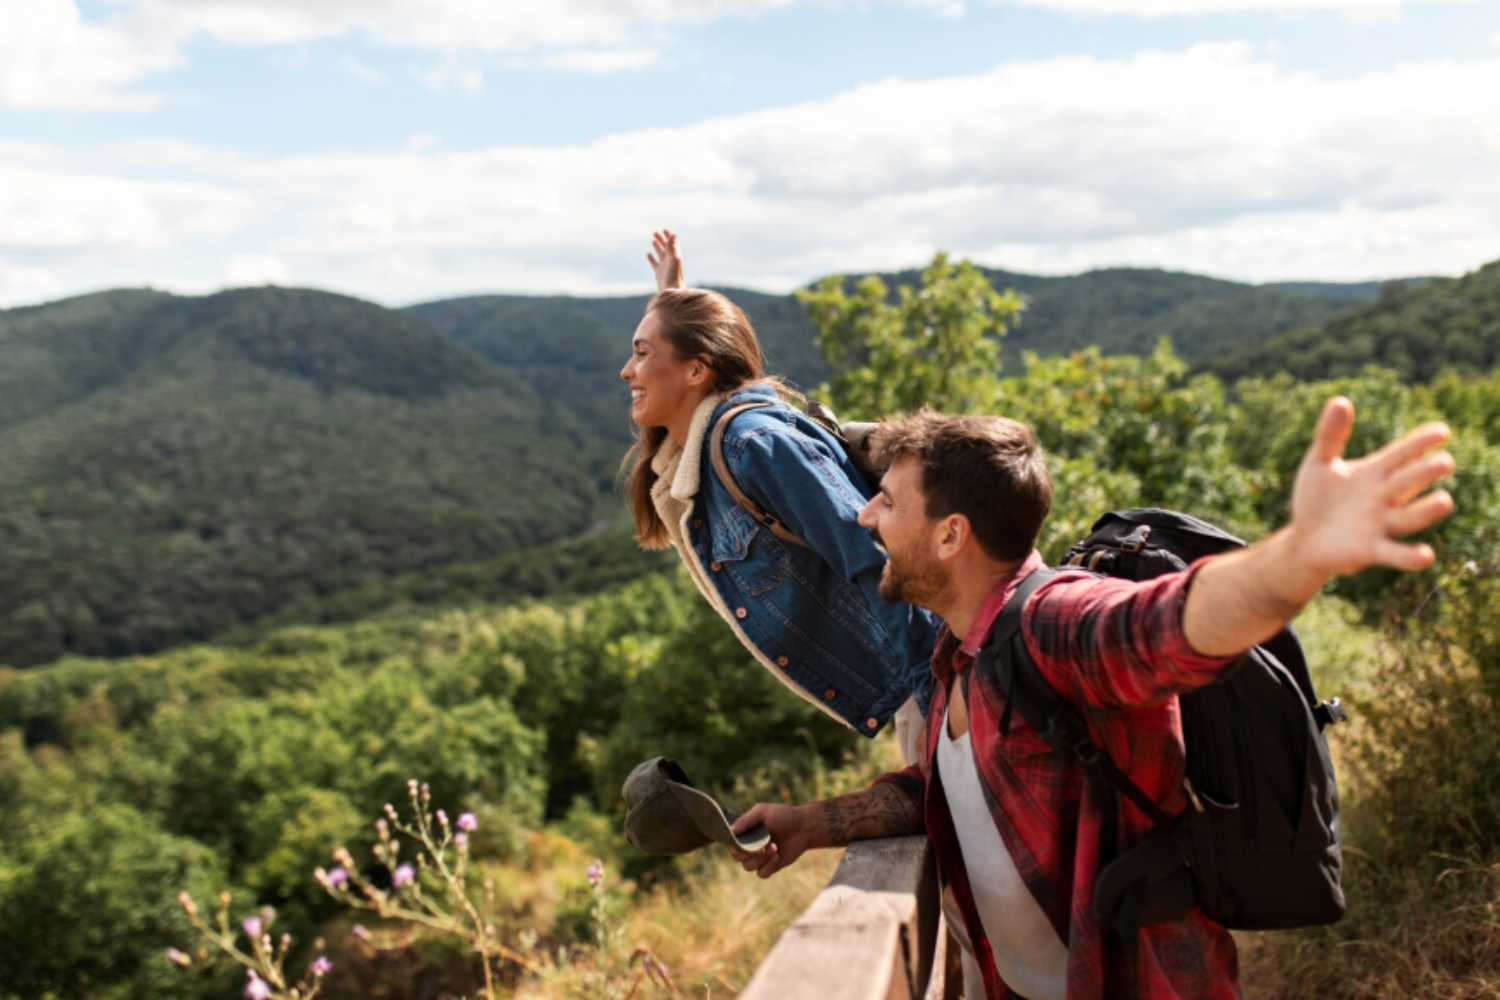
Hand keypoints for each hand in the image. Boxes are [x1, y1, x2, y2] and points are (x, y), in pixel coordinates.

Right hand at [647, 229, 684, 290]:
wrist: (671, 290)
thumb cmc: (674, 275)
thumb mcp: (674, 259)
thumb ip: (673, 246)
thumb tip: (674, 234)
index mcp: (675, 256)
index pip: (672, 243)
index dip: (669, 236)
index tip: (664, 229)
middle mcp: (670, 260)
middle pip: (665, 247)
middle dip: (661, 239)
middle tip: (655, 232)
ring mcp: (664, 266)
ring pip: (660, 254)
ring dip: (657, 246)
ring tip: (653, 240)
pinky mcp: (658, 273)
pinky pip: (654, 263)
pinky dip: (651, 258)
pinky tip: (648, 254)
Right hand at [727, 803, 817, 878]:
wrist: (803, 827)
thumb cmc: (782, 816)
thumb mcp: (762, 812)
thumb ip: (746, 820)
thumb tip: (731, 831)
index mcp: (745, 833)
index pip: (730, 842)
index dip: (733, 844)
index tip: (743, 842)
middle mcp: (749, 846)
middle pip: (737, 856)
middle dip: (749, 851)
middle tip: (763, 844)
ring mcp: (759, 858)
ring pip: (748, 867)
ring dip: (761, 858)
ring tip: (774, 847)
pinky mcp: (770, 866)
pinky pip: (761, 874)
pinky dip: (768, 866)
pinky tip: (777, 856)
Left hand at [1288, 396, 1454, 577]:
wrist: (1304, 539)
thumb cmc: (1317, 499)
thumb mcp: (1318, 464)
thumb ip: (1330, 436)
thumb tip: (1341, 400)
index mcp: (1374, 473)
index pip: (1401, 454)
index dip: (1420, 443)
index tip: (1442, 431)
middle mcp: (1383, 497)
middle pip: (1408, 482)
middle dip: (1425, 473)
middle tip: (1445, 462)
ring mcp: (1380, 524)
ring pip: (1408, 517)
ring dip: (1426, 510)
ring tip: (1445, 501)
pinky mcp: (1370, 550)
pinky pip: (1393, 553)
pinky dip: (1408, 555)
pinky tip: (1425, 556)